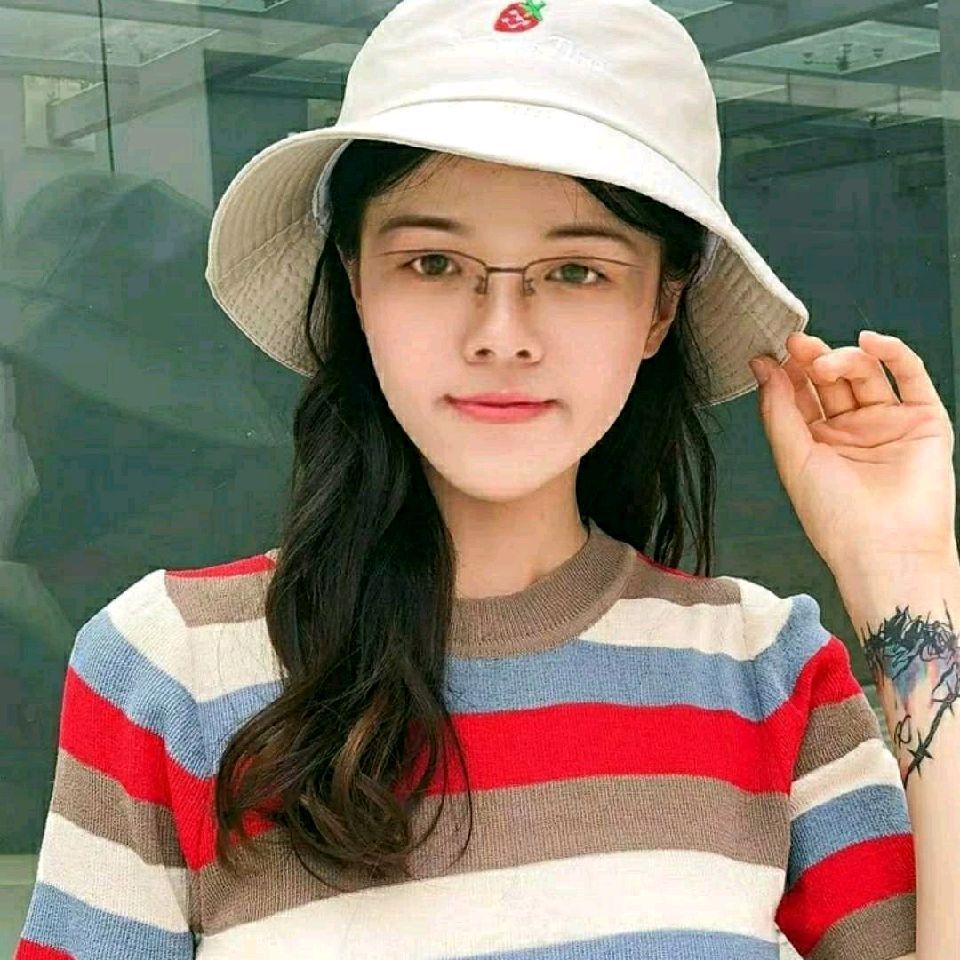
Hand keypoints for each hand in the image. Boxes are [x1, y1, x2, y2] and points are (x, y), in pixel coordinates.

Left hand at [749, 330, 957, 577]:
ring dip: (844, 359)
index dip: (788, 371)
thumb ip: (778, 410)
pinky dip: (894, 353)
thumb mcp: (793, 459)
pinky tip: (871, 342)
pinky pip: (912, 376)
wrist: (885, 549)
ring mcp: (888, 423)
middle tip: (798, 346)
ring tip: (824, 364)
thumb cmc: (835, 518)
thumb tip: (763, 366)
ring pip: (867, 374)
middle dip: (814, 359)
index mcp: (818, 442)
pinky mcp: (925, 420)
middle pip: (833, 380)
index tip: (772, 350)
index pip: (801, 394)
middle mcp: (853, 430)